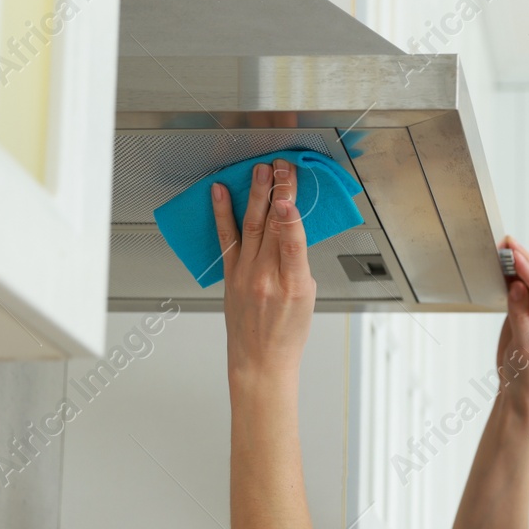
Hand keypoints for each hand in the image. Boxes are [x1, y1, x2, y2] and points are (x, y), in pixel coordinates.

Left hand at [212, 159, 316, 384]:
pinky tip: (220, 193)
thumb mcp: (308, 297)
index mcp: (293, 284)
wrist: (261, 360)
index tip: (289, 196)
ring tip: (260, 171)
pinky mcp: (230, 275)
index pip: (292, 243)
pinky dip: (222, 213)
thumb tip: (292, 229)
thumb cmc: (288, 333)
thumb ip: (299, 262)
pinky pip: (227, 239)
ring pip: (251, 225)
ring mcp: (245, 274)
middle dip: (278, 192)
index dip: (290, 217)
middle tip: (282, 167)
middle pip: (273, 226)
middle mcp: (266, 277)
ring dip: (255, 194)